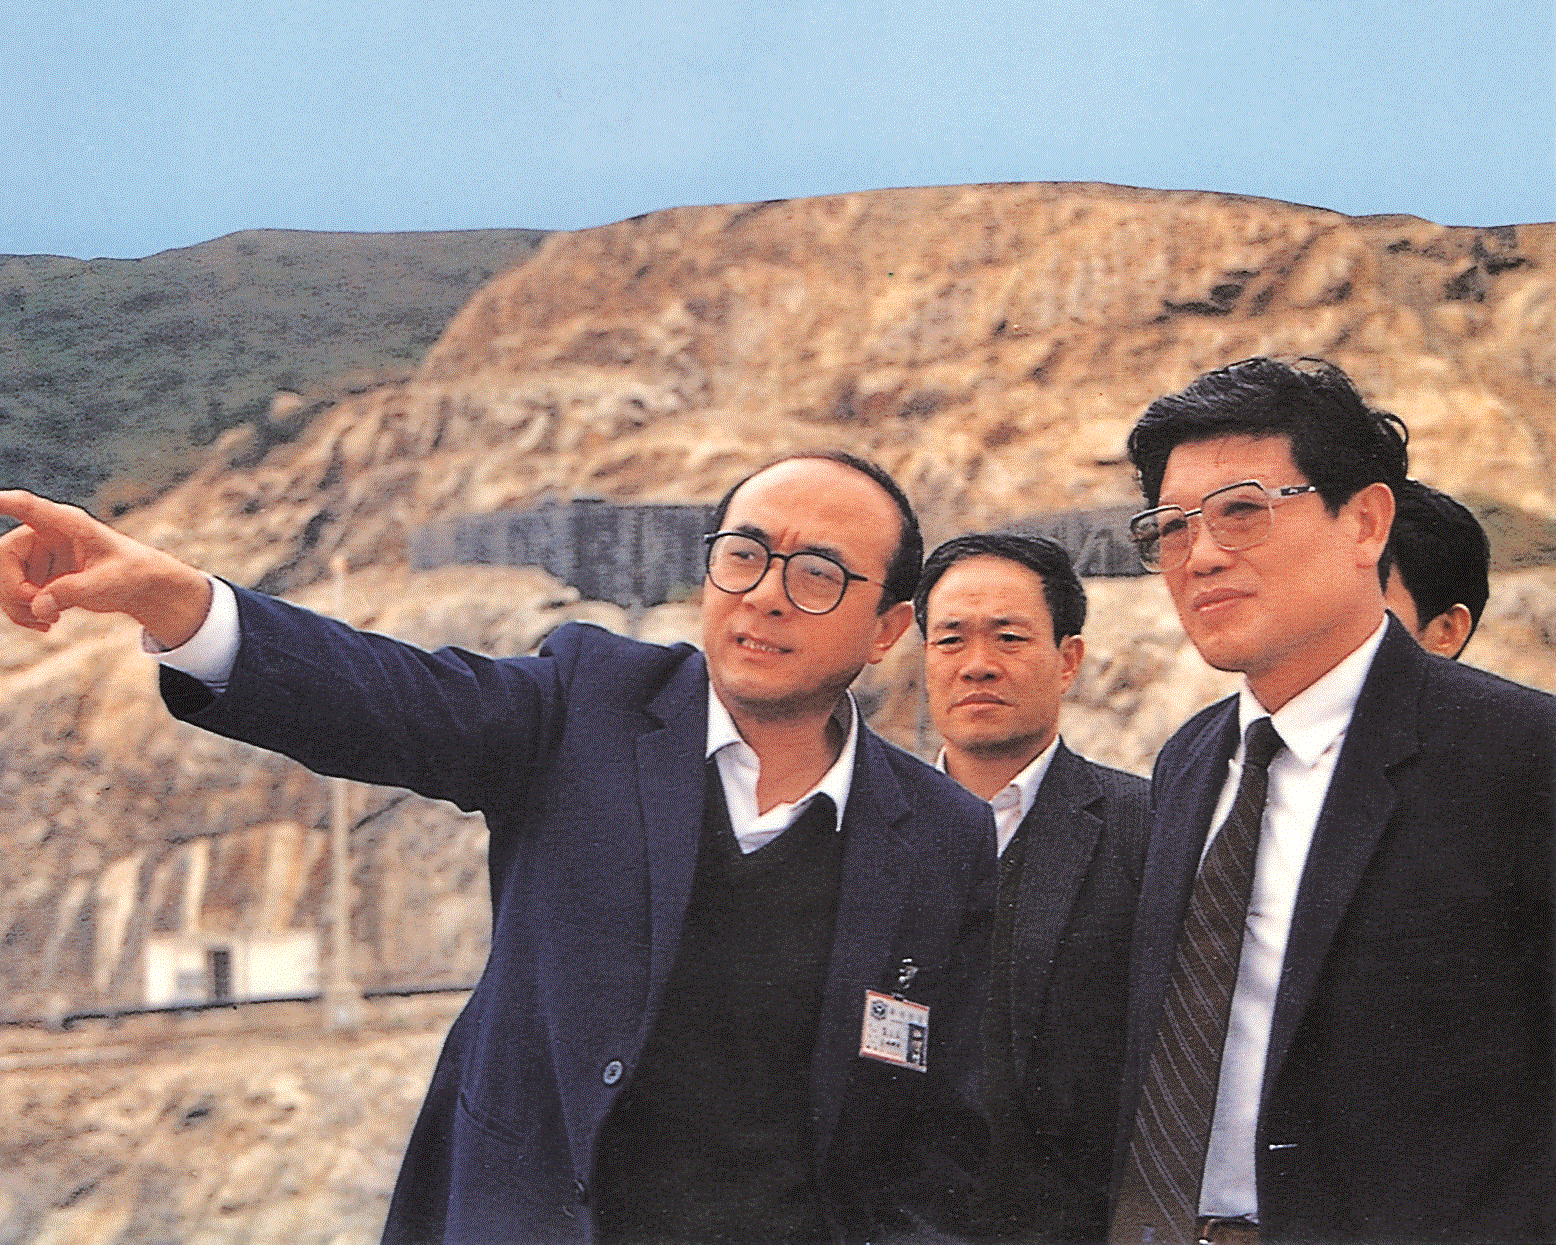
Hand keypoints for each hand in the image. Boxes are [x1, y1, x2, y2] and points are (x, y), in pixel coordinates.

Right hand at [0, 490, 212, 646]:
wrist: (140, 586)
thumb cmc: (130, 574)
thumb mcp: (107, 582)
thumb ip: (72, 591)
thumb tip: (38, 606)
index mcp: (69, 524)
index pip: (30, 507)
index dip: (8, 504)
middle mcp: (46, 535)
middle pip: (5, 554)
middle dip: (14, 588)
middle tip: (40, 607)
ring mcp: (39, 555)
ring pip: (4, 579)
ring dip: (17, 606)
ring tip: (48, 620)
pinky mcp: (38, 575)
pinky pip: (13, 595)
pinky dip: (22, 613)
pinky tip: (45, 623)